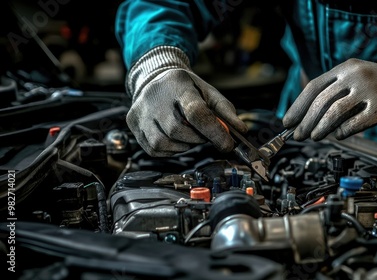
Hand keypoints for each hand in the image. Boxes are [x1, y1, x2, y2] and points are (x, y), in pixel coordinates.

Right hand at [126, 47, 246, 156]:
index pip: (196, 112)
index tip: (228, 144)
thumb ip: (226, 111)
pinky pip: (154, 149)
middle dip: (198, 138)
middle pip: (179, 131)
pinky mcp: (133, 124)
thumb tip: (240, 131)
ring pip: (165, 143)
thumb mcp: (208, 92)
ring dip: (184, 144)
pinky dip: (171, 149)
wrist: (155, 78)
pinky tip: (175, 137)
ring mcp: (140, 111)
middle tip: (205, 133)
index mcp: (177, 84)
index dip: (214, 132)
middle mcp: (154, 97)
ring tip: (189, 132)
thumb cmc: (185, 88)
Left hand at [282, 58, 376, 140]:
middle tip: (298, 135)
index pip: (314, 87)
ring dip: (321, 128)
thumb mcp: (353, 81)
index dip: (298, 106)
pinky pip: (356, 123)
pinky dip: (343, 132)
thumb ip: (333, 94)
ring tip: (314, 137)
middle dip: (306, 121)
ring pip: (335, 112)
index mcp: (344, 68)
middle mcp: (355, 75)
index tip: (288, 121)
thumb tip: (304, 118)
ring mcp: (369, 89)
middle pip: (321, 101)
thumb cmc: (376, 87)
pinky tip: (339, 136)